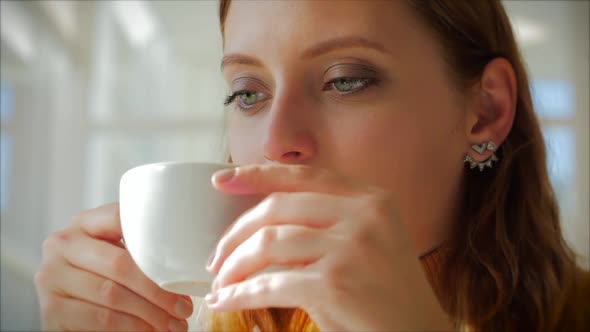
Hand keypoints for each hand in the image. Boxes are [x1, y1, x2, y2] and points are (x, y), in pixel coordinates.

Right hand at [34, 203, 192, 330]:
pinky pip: (100, 319)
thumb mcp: (118, 254)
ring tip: (174, 324)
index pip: (120, 218)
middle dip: (158, 289)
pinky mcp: (51, 309)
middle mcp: (63, 244)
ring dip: (150, 313)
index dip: (154, 237)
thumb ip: (140, 247)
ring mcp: (52, 277)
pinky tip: (150, 331)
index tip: (183, 258)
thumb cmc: (108, 276)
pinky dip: (132, 327)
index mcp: (85, 223)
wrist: (75, 309)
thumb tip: (189, 260)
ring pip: (112, 295)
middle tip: (184, 307)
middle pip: (119, 263)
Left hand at [205, 165, 452, 330]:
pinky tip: (226, 301)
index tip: (222, 180)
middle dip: (235, 233)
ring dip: (234, 265)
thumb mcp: (368, 242)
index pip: (304, 176)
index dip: (257, 174)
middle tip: (217, 257)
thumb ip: (327, 223)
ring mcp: (351, 247)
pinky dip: (240, 294)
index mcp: (372, 198)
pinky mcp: (336, 283)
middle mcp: (364, 214)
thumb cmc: (386, 294)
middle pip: (277, 208)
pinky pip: (271, 283)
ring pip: (268, 243)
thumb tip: (261, 226)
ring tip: (220, 282)